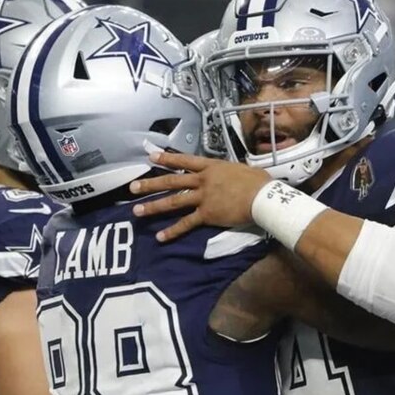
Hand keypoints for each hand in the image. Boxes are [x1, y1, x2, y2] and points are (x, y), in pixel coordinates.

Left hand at [129, 152, 271, 241]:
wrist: (262, 197)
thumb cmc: (257, 182)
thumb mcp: (239, 169)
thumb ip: (227, 171)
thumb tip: (227, 173)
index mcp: (210, 167)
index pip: (184, 161)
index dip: (166, 159)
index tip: (151, 157)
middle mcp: (202, 180)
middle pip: (171, 181)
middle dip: (150, 185)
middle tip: (132, 188)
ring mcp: (203, 197)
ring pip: (173, 201)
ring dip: (153, 206)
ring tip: (137, 212)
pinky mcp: (206, 214)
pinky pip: (186, 223)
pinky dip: (172, 231)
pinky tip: (160, 237)